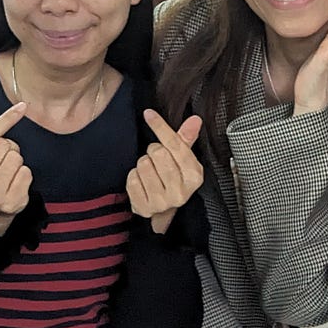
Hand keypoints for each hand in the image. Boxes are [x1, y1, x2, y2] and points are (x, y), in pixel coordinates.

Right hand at [0, 96, 32, 235]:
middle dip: (7, 148)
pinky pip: (26, 173)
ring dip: (16, 161)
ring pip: (17, 159)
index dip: (5, 120)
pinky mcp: (9, 203)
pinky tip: (13, 182)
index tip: (23, 106)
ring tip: (5, 171)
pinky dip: (24, 175)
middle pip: (4, 146)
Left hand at [126, 109, 204, 233]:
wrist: (162, 214)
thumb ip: (186, 139)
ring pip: (143, 164)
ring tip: (150, 172)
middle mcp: (181, 191)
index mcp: (194, 176)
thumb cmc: (173, 181)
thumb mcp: (183, 162)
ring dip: (143, 164)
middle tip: (157, 160)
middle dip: (153, 151)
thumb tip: (195, 119)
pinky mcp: (145, 207)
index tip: (149, 113)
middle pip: (158, 153)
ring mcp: (162, 201)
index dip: (160, 127)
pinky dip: (134, 177)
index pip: (176, 145)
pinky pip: (133, 179)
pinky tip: (142, 183)